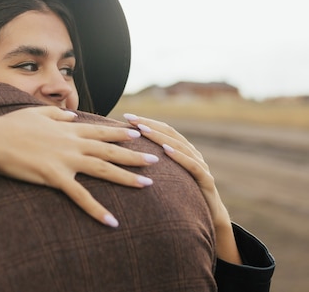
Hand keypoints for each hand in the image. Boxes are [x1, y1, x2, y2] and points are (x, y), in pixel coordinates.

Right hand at [0, 106, 159, 227]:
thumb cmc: (11, 125)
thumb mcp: (36, 112)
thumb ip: (56, 113)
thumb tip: (70, 114)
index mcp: (68, 128)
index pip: (100, 131)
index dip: (120, 134)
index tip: (138, 135)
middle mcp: (72, 143)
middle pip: (110, 151)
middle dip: (134, 155)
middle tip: (156, 160)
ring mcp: (66, 160)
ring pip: (103, 170)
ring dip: (127, 178)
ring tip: (147, 184)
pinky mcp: (55, 177)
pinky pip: (80, 196)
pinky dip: (96, 210)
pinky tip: (111, 221)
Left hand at [123, 113, 241, 263]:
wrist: (211, 218)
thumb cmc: (182, 197)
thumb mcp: (166, 178)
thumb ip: (153, 164)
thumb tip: (124, 154)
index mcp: (182, 151)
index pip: (163, 130)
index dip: (146, 122)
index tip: (126, 117)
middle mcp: (192, 154)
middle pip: (169, 134)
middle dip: (148, 125)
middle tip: (130, 119)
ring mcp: (201, 165)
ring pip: (179, 146)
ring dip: (159, 137)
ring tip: (143, 130)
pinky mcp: (206, 181)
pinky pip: (192, 166)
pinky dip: (179, 156)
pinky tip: (165, 150)